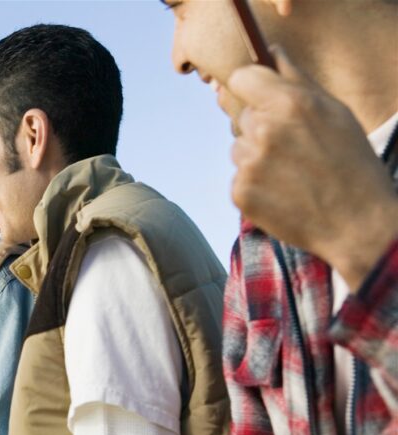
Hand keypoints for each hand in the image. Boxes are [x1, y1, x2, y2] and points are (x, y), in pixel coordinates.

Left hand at [227, 46, 397, 289]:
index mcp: (289, 103)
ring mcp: (248, 164)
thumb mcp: (334, 112)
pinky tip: (282, 192)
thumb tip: (269, 52)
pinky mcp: (239, 192)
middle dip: (260, 126)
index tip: (259, 96)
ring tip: (291, 173)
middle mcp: (264, 130)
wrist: (356, 222)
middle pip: (241, 116)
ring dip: (256, 157)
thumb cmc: (350, 163)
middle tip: (293, 147)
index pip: (240, 78)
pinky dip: (255, 184)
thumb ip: (297, 79)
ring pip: (238, 148)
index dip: (250, 86)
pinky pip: (238, 177)